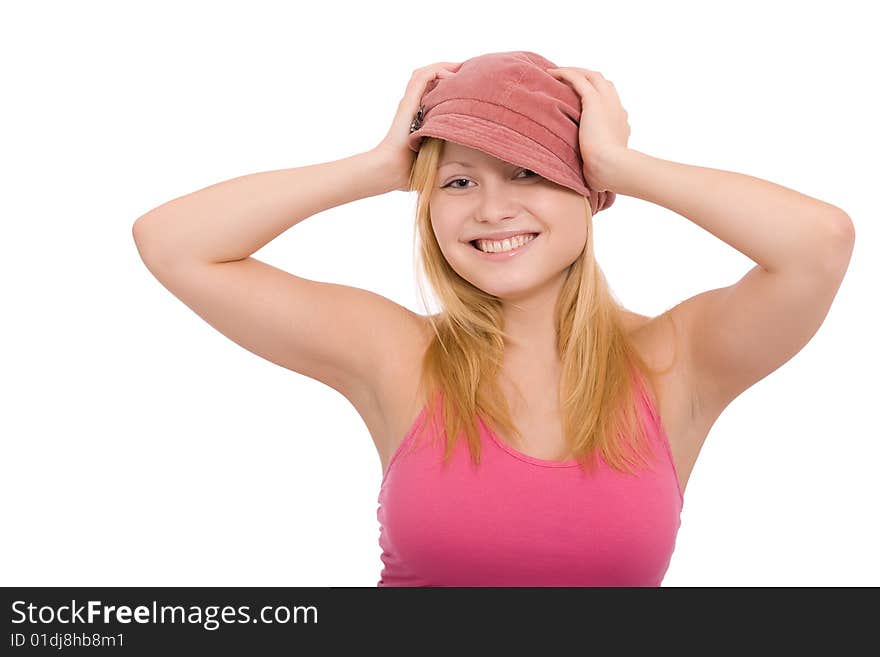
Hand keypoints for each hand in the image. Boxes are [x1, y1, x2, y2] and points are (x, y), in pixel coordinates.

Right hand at [372, 61, 462, 191]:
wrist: (393, 170)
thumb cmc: (411, 170)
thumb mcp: (435, 157)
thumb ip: (447, 155)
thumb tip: (466, 169)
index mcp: (420, 116)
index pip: (435, 92)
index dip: (451, 86)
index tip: (471, 87)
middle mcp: (414, 106)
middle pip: (431, 79)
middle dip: (451, 72)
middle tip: (470, 72)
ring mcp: (410, 103)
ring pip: (426, 73)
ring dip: (444, 67)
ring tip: (462, 68)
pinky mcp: (408, 102)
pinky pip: (422, 77)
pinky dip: (437, 71)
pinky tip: (451, 76)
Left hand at [545, 67, 631, 193]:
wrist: (613, 168)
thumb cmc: (608, 176)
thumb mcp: (603, 169)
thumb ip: (597, 169)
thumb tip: (590, 187)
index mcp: (620, 124)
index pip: (610, 104)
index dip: (597, 99)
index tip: (582, 103)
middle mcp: (616, 109)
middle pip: (603, 85)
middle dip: (587, 80)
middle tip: (568, 81)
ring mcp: (607, 103)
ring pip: (592, 77)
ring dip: (575, 72)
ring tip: (557, 74)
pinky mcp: (594, 101)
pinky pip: (578, 79)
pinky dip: (566, 73)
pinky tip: (551, 74)